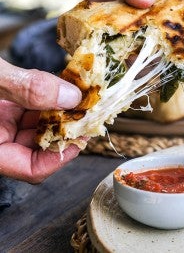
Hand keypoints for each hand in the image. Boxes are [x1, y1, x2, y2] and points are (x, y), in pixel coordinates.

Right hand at [0, 58, 82, 182]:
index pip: (31, 169)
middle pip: (39, 146)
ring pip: (36, 127)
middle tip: (87, 108)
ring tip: (77, 93)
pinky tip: (58, 85)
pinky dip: (45, 99)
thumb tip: (70, 97)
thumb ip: (24, 87)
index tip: (83, 135)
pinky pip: (27, 110)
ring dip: (58, 111)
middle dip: (65, 128)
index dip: (61, 156)